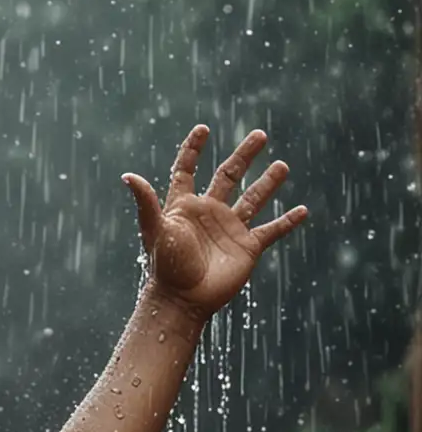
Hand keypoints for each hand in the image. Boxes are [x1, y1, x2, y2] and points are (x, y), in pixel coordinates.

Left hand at [123, 126, 306, 321]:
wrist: (183, 301)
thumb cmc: (166, 267)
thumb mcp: (155, 230)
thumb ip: (146, 202)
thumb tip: (128, 176)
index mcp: (185, 206)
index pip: (186, 170)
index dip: (192, 150)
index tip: (203, 130)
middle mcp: (209, 214)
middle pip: (229, 176)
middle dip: (244, 155)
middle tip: (260, 135)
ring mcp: (230, 229)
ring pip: (253, 198)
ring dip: (268, 183)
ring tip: (282, 166)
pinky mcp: (247, 248)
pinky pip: (272, 231)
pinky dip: (287, 222)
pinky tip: (303, 210)